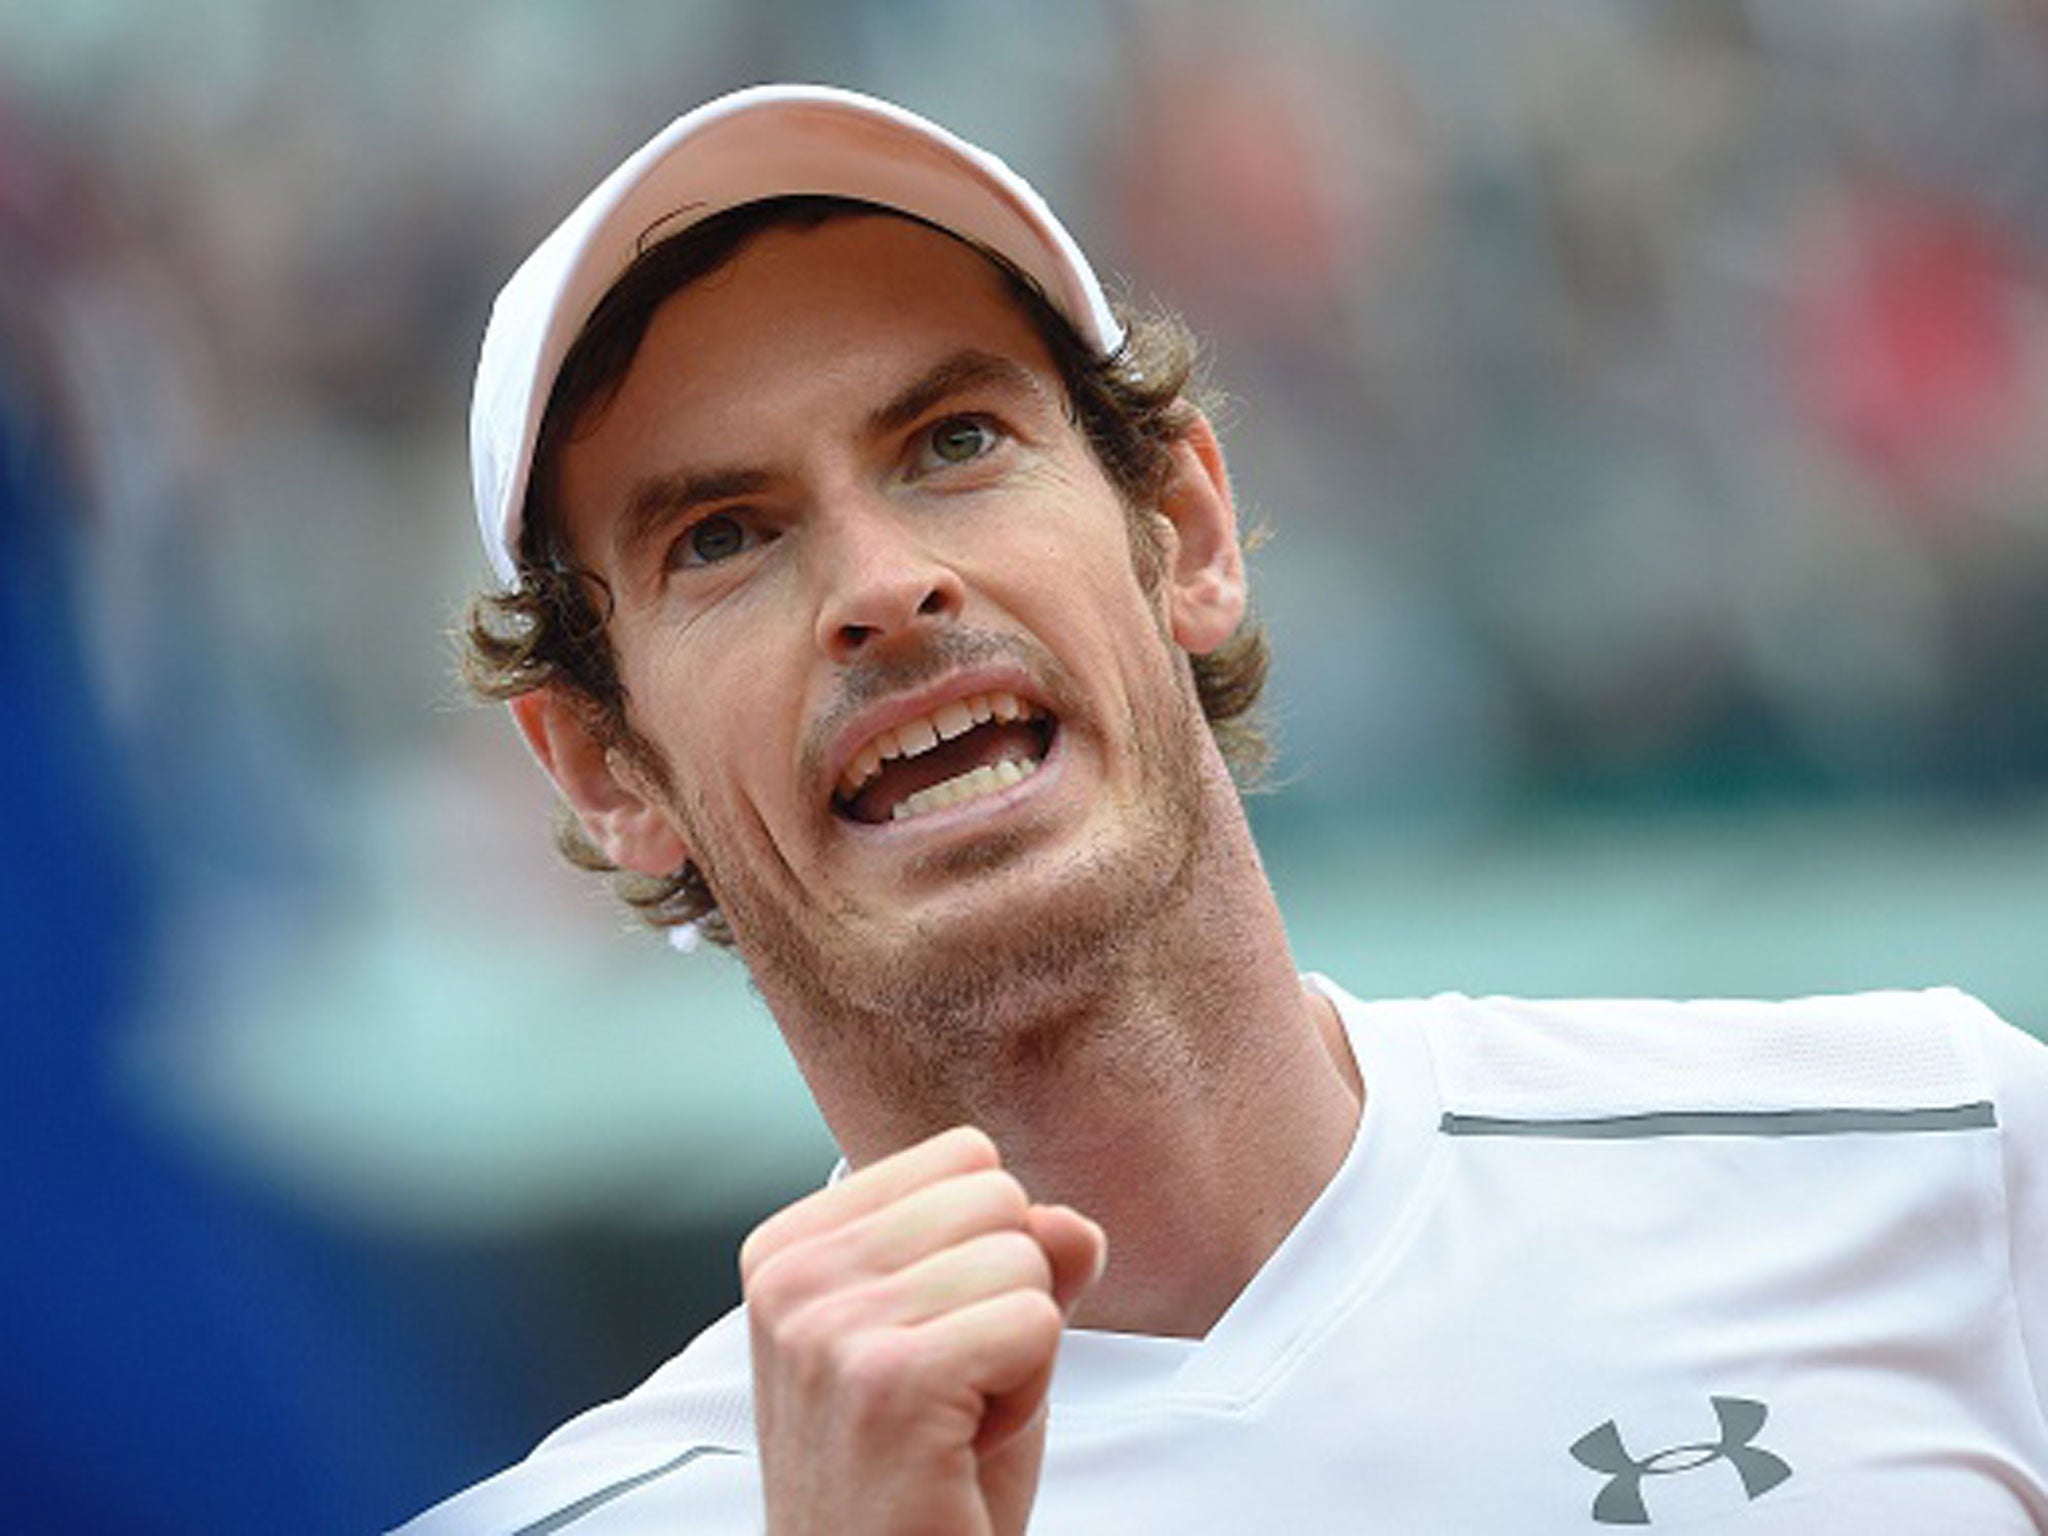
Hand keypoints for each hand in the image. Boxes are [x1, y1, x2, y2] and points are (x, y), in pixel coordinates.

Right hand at [741, 1126, 1106, 1535]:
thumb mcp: (963, 1341)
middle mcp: (793, 1275)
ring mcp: (832, 1327)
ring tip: (955, 1419)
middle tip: (952, 1388)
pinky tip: (966, 1444)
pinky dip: (1029, 1394)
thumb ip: (1017, 1259)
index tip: (937, 1342)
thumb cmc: (913, 1482)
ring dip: (1021, 1352)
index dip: (985, 1252)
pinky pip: (1037, 1321)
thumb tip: (1072, 1221)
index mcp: (791, 1247)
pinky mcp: (890, 1381)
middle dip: (1008, 1294)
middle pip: (997, 1195)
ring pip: (1025, 1256)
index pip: (962, 1156)